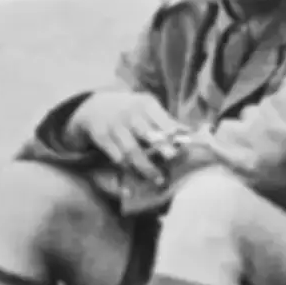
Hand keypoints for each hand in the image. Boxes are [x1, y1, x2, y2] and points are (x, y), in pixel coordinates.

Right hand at [69, 91, 187, 182]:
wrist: (95, 107)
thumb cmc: (131, 110)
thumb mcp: (148, 108)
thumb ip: (167, 121)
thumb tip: (190, 134)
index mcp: (146, 104)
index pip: (162, 120)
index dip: (173, 134)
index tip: (183, 147)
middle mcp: (130, 114)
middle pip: (147, 134)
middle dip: (161, 148)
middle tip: (173, 160)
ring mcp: (115, 126)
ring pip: (132, 150)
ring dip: (146, 167)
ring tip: (159, 180)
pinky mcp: (102, 138)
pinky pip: (117, 158)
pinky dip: (128, 170)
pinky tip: (138, 179)